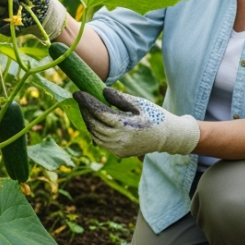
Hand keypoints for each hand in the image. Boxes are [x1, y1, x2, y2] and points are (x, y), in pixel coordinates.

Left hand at [74, 88, 199, 157]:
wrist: (167, 137)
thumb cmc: (154, 116)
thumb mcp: (139, 103)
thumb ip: (120, 98)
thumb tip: (103, 91)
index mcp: (125, 125)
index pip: (99, 113)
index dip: (87, 102)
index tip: (77, 93)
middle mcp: (120, 140)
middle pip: (94, 125)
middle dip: (85, 111)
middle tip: (80, 99)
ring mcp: (119, 149)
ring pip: (95, 135)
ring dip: (88, 122)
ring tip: (86, 109)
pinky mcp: (120, 153)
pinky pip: (102, 142)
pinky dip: (96, 132)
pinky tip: (95, 122)